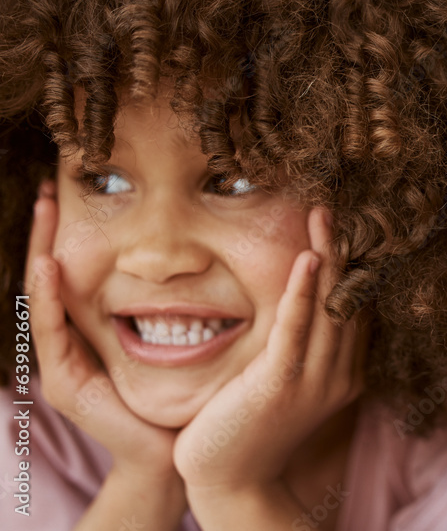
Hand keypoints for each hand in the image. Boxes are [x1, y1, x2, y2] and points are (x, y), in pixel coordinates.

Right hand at [26, 180, 186, 528]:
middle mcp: (74, 344)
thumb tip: (209, 253)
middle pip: (52, 279)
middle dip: (47, 234)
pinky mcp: (67, 383)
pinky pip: (53, 332)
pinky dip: (50, 297)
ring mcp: (64, 364)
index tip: (71, 191)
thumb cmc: (184, 394)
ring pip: (45, 299)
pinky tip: (50, 265)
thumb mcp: (180, 338)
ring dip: (42, 253)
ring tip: (43, 212)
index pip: (78, 273)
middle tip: (47, 190)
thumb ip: (179, 302)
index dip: (73, 236)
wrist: (175, 452)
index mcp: (95, 332)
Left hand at [174, 207, 365, 514]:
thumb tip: (297, 306)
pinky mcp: (282, 384)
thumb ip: (297, 347)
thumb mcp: (282, 383)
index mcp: (342, 373)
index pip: (354, 308)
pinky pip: (297, 328)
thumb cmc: (248, 429)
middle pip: (347, 299)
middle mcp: (338, 374)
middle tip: (337, 208)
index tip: (344, 227)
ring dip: (327, 257)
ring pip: (328, 305)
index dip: (351, 266)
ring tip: (324, 216)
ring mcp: (315, 380)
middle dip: (343, 251)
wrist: (231, 482)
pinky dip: (304, 291)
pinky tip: (308, 258)